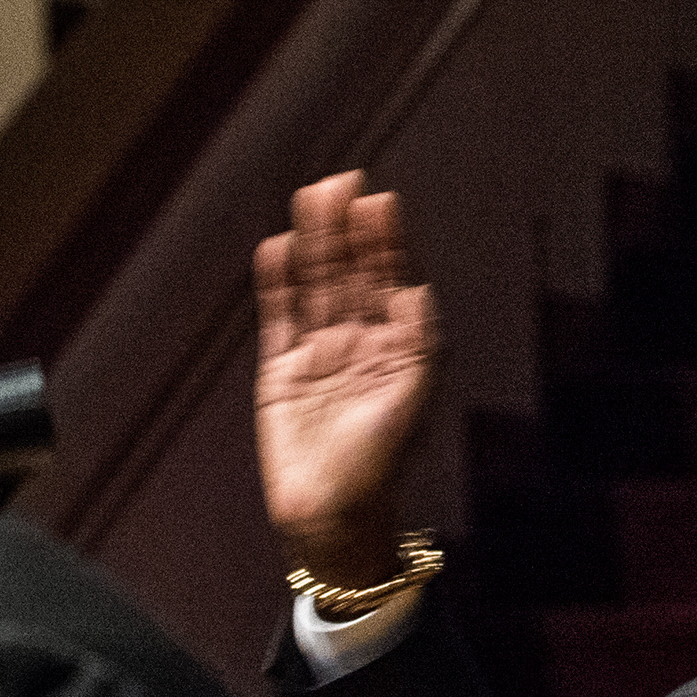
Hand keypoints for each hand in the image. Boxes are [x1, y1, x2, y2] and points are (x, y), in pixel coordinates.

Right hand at [254, 172, 442, 593]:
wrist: (333, 516)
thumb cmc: (381, 466)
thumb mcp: (412, 401)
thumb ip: (418, 343)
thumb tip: (419, 289)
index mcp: (397, 349)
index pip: (391, 281)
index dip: (385, 241)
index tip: (380, 200)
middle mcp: (359, 345)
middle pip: (351, 274)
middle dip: (347, 229)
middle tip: (342, 180)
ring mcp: (318, 355)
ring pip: (315, 287)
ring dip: (313, 244)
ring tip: (310, 197)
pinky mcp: (281, 373)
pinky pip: (279, 318)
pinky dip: (278, 284)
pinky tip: (277, 248)